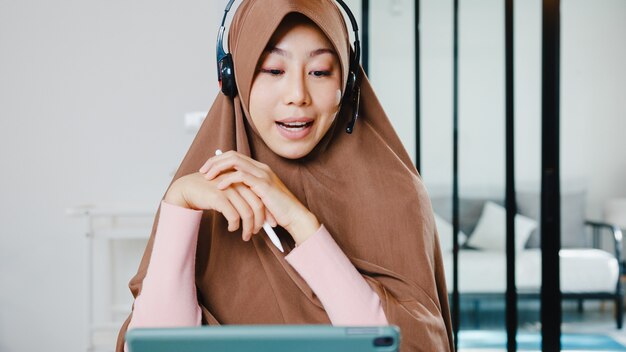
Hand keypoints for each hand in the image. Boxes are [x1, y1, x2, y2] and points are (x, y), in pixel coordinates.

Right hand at [164, 172, 276, 241]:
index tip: (271, 224)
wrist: (188, 188)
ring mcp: (229, 189)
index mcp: (243, 180)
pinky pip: (233, 216)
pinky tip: (232, 228)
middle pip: (257, 205)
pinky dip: (235, 225)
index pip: (261, 197)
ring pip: (247, 213)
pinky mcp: (219, 197)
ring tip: (245, 235)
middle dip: (259, 222)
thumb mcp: (230, 191)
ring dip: (248, 228)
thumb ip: (243, 198)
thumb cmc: (210, 192)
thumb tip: (257, 215)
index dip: (268, 212)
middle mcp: (238, 183)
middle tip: (257, 232)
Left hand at [199, 151, 319, 244]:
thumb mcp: (259, 199)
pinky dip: (227, 179)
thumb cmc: (278, 211)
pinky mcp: (263, 184)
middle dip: (215, 161)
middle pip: (232, 155)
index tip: (207, 170)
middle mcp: (261, 168)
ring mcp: (263, 174)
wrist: (294, 217)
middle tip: (202, 170)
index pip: (235, 156)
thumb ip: (247, 193)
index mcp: (260, 169)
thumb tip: (230, 194)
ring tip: (207, 177)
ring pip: (234, 161)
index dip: (219, 160)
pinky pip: (241, 176)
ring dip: (218, 167)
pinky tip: (219, 186)